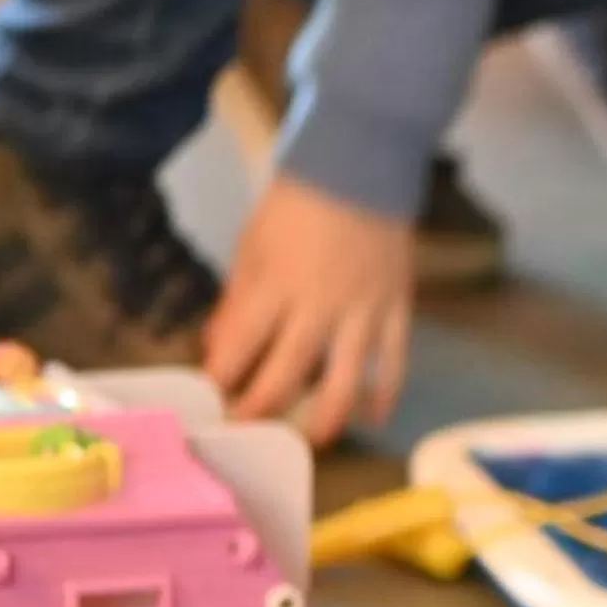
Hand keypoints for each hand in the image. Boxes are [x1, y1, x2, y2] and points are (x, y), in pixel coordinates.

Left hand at [206, 174, 414, 447]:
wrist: (361, 166)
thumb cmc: (296, 205)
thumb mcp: (252, 246)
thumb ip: (237, 301)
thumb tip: (218, 349)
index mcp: (275, 286)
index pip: (240, 350)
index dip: (221, 382)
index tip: (209, 403)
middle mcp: (319, 306)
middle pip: (287, 375)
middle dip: (261, 411)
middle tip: (247, 432)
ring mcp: (364, 311)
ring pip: (347, 381)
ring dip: (326, 419)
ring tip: (310, 440)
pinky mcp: (397, 307)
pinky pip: (395, 360)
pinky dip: (386, 393)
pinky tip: (373, 418)